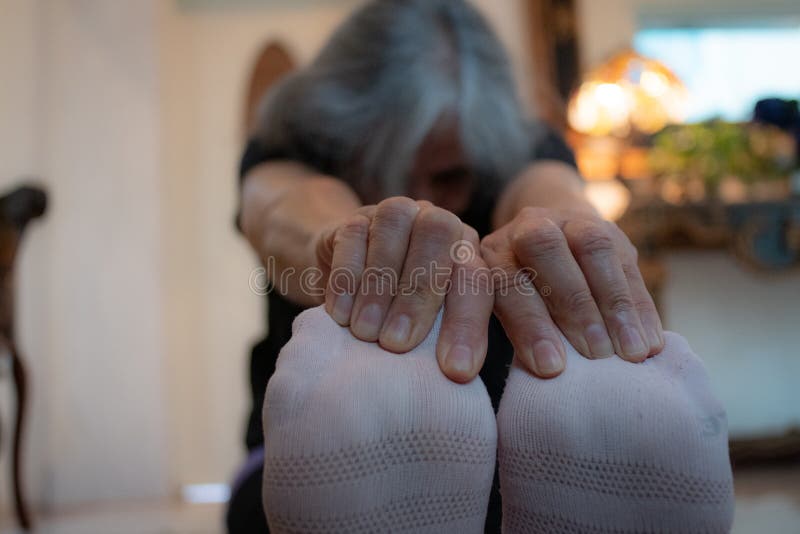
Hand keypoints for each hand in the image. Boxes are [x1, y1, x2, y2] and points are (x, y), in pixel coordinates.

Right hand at [315, 197, 493, 382]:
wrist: (349, 274)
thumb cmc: (399, 311)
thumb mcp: (429, 325)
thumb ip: (445, 338)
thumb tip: (458, 376)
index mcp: (467, 248)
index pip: (476, 278)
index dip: (468, 324)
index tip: (456, 370)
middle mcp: (436, 221)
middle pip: (438, 236)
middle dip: (418, 295)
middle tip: (396, 344)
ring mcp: (396, 213)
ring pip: (395, 227)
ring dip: (380, 284)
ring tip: (365, 333)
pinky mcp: (354, 218)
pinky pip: (353, 234)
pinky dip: (347, 276)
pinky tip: (340, 314)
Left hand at [481, 206, 663, 377]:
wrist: (548, 236)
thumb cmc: (522, 292)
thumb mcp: (502, 306)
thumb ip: (516, 329)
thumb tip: (546, 368)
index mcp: (494, 249)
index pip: (507, 281)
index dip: (529, 325)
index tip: (550, 367)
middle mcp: (529, 225)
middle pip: (546, 251)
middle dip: (574, 306)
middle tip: (596, 355)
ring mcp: (571, 221)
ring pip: (594, 248)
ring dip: (615, 304)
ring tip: (630, 351)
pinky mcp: (610, 230)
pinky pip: (629, 263)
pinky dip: (640, 306)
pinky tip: (649, 341)